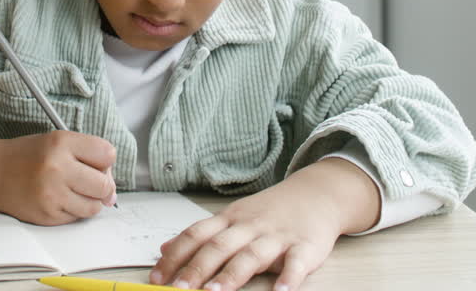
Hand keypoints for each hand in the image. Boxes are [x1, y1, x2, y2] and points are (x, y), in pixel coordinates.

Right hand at [0, 131, 117, 224]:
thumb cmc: (29, 156)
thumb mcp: (57, 142)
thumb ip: (88, 157)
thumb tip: (112, 192)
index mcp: (61, 142)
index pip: (107, 154)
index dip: (105, 161)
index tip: (96, 163)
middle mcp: (57, 167)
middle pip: (105, 185)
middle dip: (101, 185)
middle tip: (87, 181)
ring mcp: (51, 194)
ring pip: (94, 207)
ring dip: (88, 201)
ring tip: (72, 190)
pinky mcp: (47, 215)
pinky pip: (76, 218)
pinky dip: (73, 210)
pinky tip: (58, 199)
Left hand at [151, 158, 380, 290]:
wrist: (317, 194)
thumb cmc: (271, 211)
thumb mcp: (232, 217)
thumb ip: (201, 235)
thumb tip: (165, 249)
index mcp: (229, 219)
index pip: (196, 235)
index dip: (175, 256)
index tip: (157, 278)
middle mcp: (250, 226)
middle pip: (219, 247)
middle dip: (197, 269)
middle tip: (179, 290)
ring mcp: (277, 236)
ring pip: (251, 255)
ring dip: (232, 275)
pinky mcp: (305, 247)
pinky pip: (296, 263)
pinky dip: (289, 278)